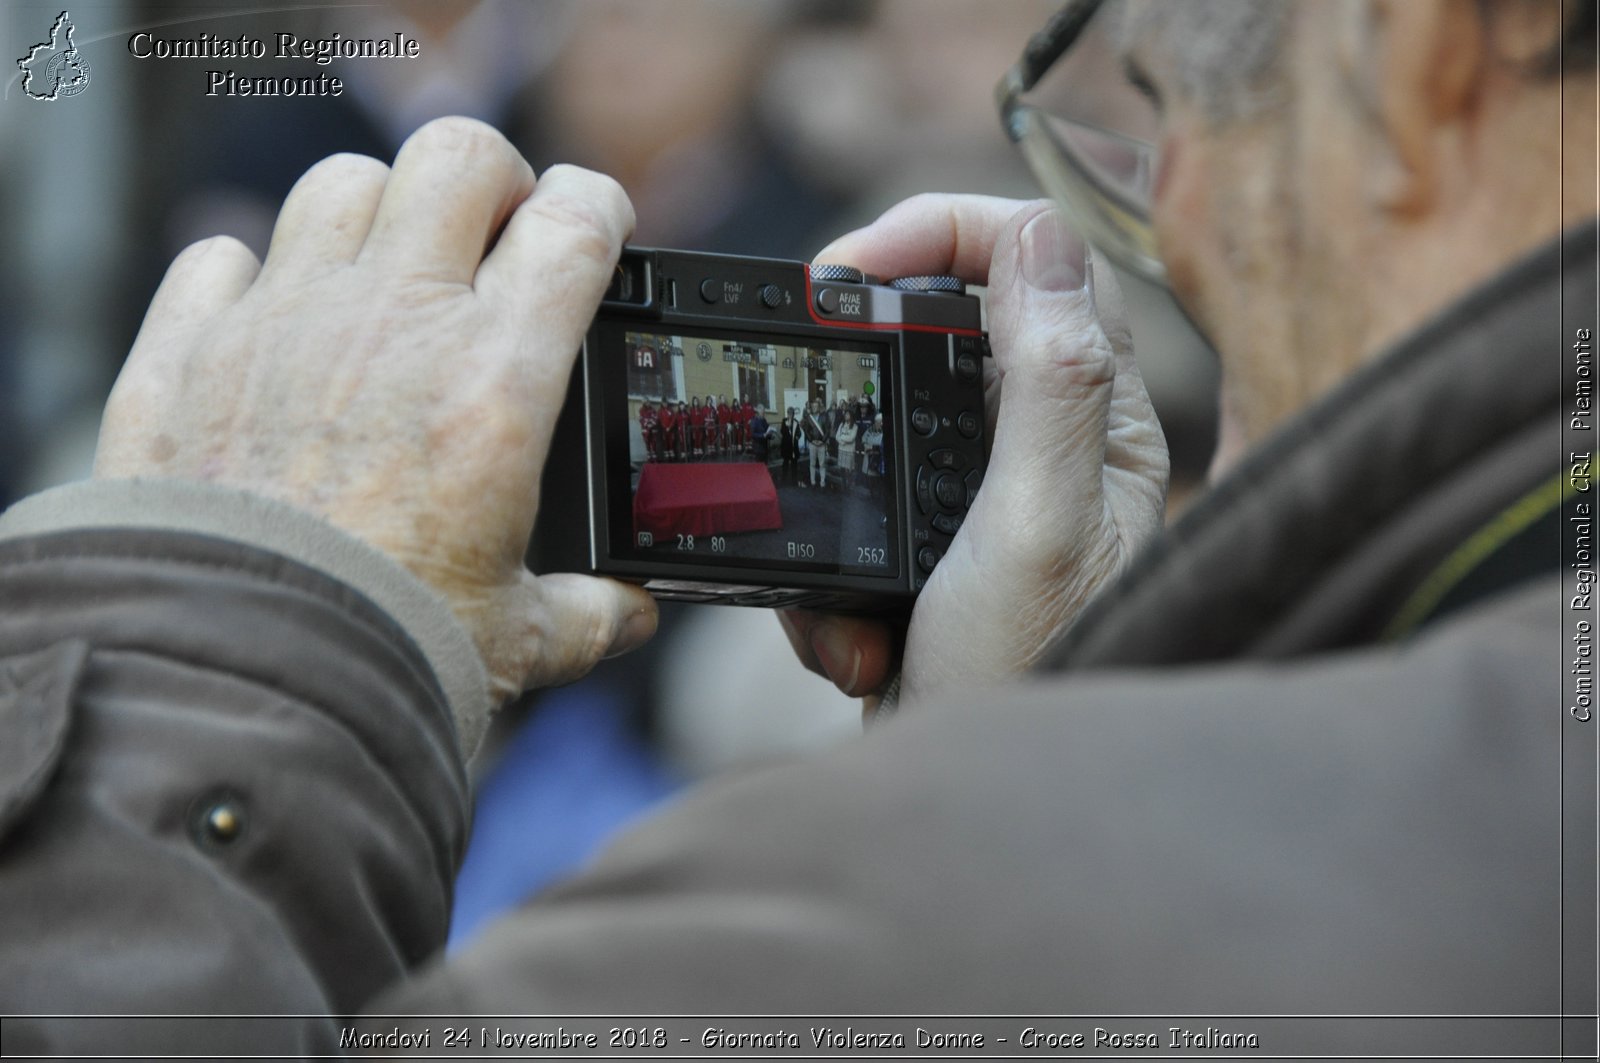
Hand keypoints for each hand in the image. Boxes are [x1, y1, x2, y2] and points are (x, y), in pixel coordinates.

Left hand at [95, 118, 657, 703]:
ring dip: (379, 216)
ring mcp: (283, 325)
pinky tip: (275, 332)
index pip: (575, 225)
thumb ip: (590, 613)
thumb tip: (629, 614)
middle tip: (495, 239)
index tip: (598, 234)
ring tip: (386, 281)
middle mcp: (395, 327)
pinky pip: (223, 256)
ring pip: (343, 187)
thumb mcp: (519, 640)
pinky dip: (253, 277)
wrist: (234, 686)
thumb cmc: (381, 655)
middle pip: (459, 158)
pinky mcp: (188, 353)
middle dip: (494, 180)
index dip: (601, 211)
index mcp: (495, 384)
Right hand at [779, 195, 1168, 708]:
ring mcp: (982, 496)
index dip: (936, 232)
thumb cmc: (1033, 682)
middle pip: (947, 319)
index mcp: (1100, 417)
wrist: (975, 823)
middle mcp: (1049, 442)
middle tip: (800, 372)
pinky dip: (826, 570)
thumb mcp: (1039, 526)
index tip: (845, 273)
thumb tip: (1038, 235)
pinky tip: (854, 637)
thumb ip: (1050, 379)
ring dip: (836, 485)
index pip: (1035, 255)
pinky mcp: (925, 549)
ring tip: (845, 569)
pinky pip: (849, 507)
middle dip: (860, 356)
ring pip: (880, 417)